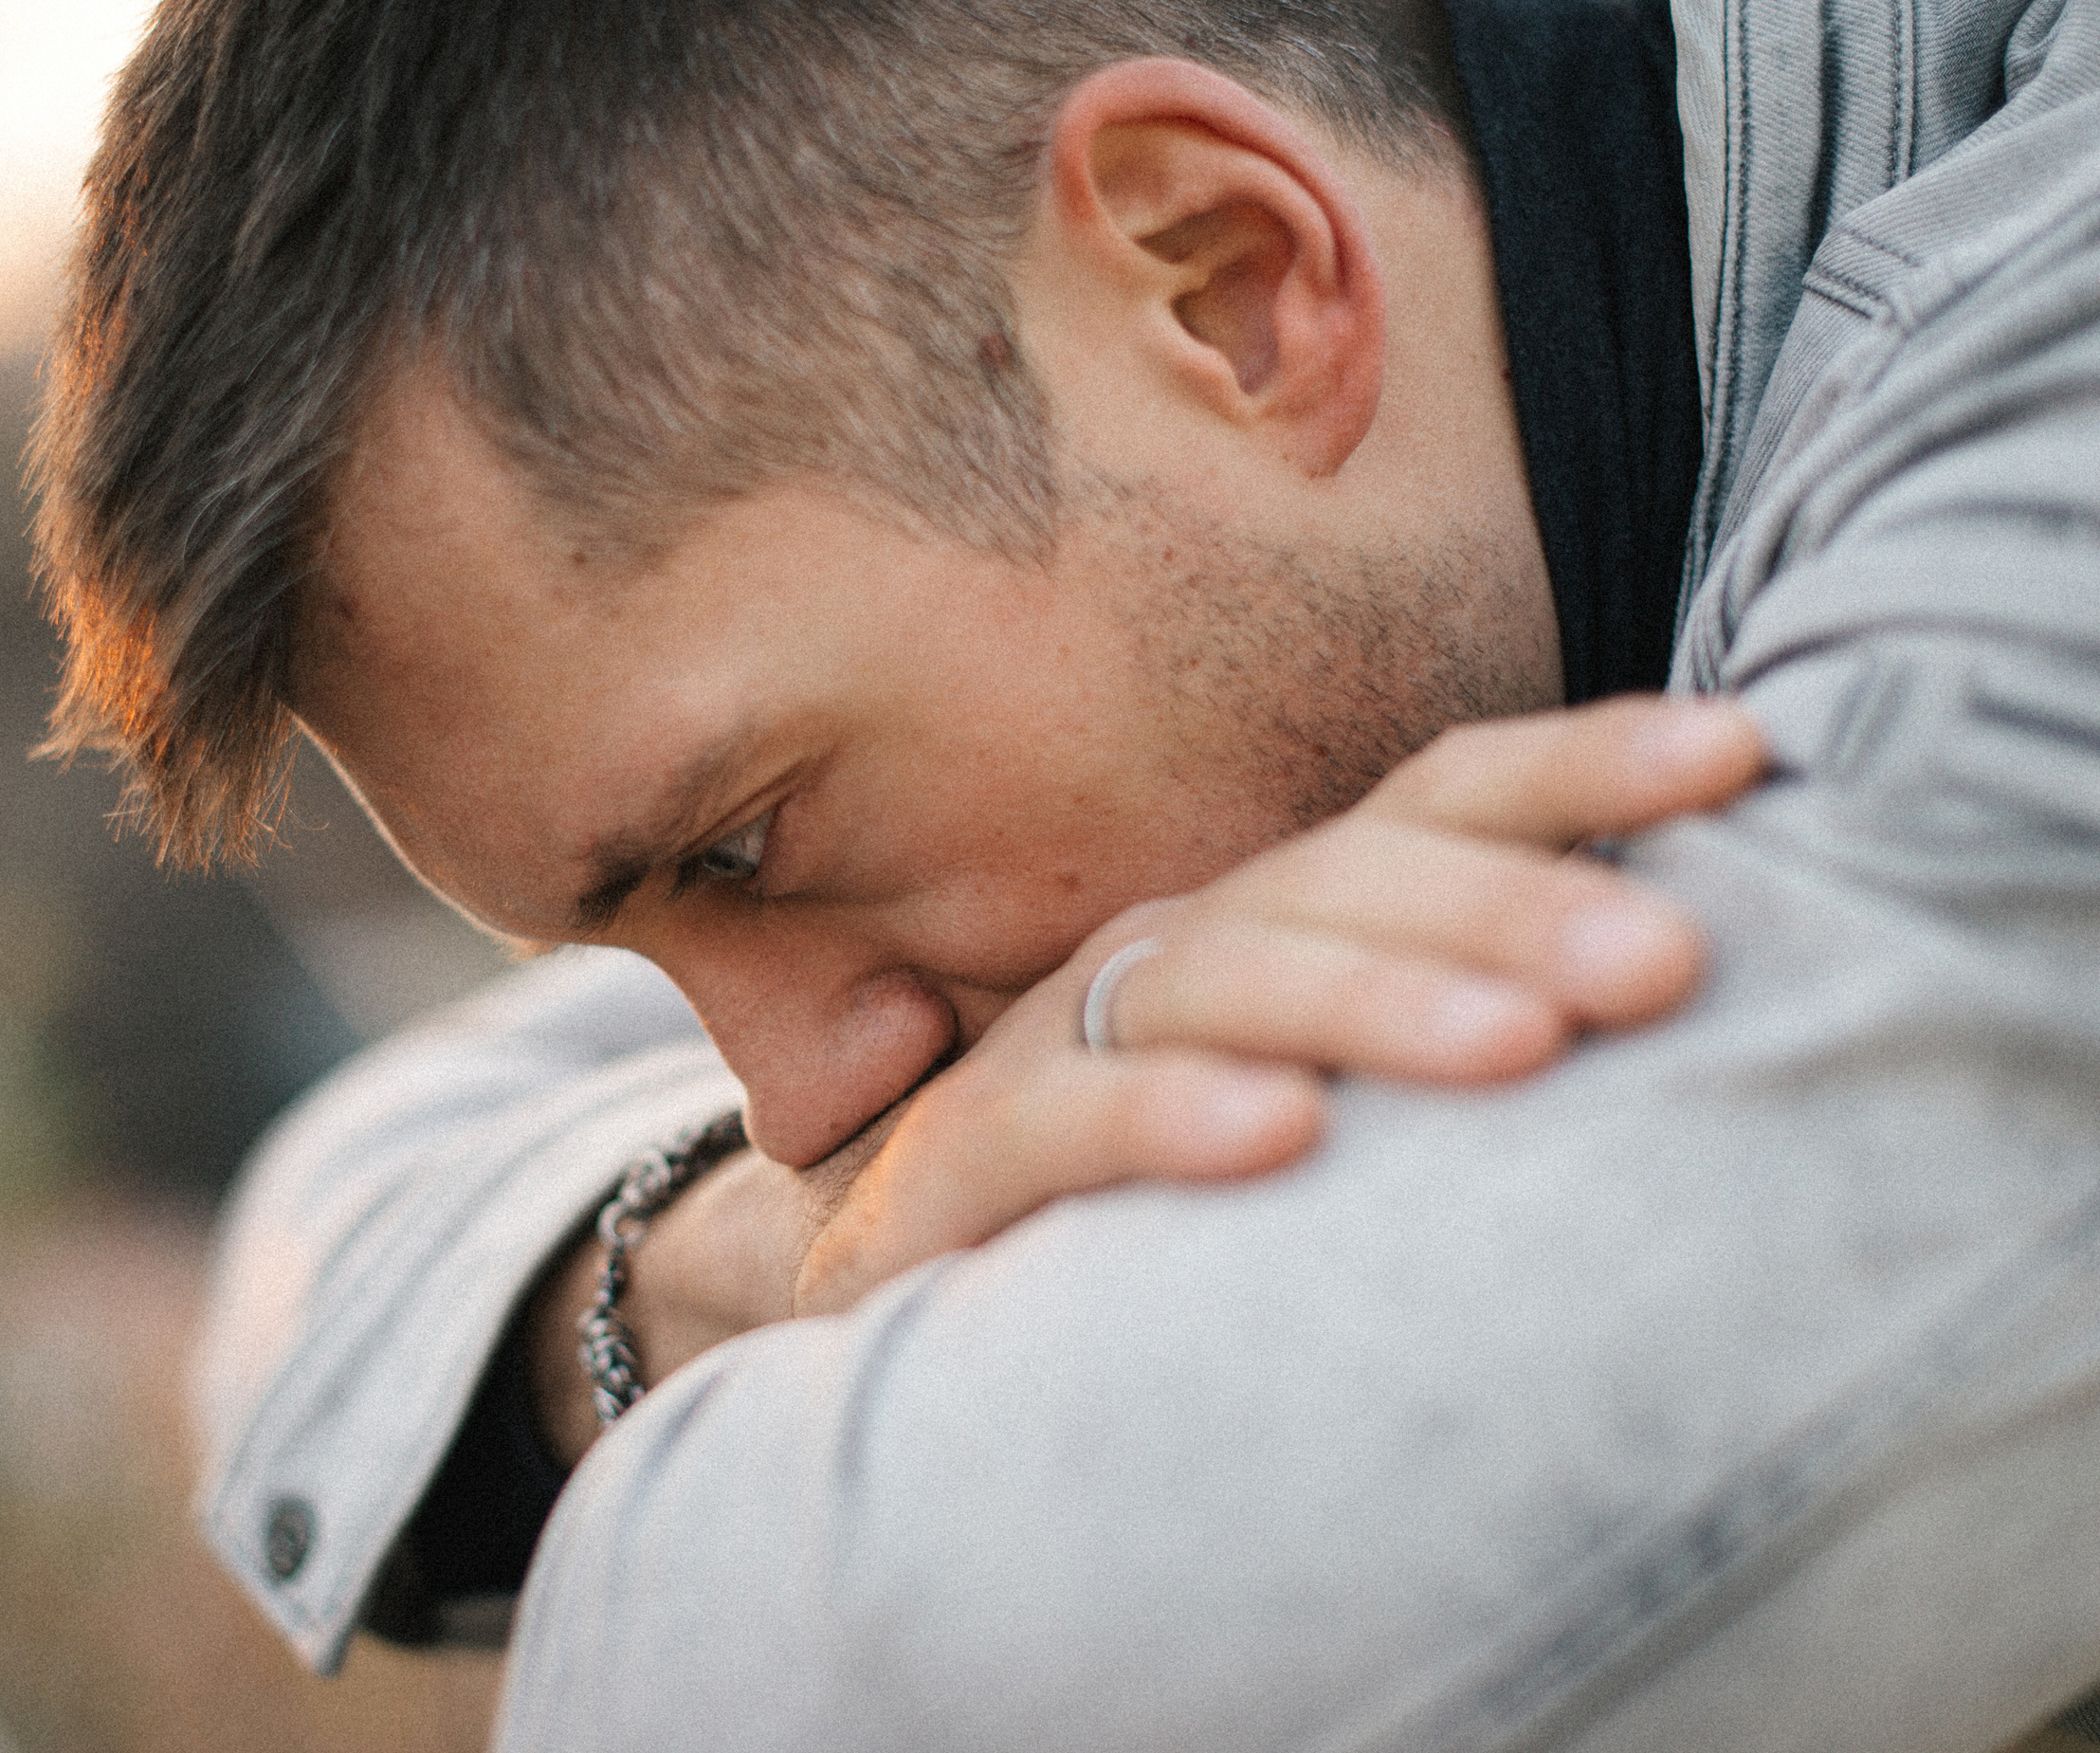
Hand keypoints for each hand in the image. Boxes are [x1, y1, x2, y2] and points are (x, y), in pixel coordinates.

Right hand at [791, 695, 1768, 1312]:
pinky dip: (1167, 1118)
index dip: (1577, 766)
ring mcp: (1060, 1040)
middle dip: (1509, 907)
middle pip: (1341, 878)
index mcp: (1277, 920)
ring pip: (1219, 980)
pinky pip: (1063, 1122)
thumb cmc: (1168, 1202)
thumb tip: (1703, 979)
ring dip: (1372, 1003)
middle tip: (1667, 961)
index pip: (1431, 804)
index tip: (1739, 751)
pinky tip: (1281, 1138)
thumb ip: (1464, 1033)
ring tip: (1519, 1049)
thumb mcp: (1327, 1096)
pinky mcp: (961, 1165)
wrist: (919, 1299)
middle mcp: (1175, 948)